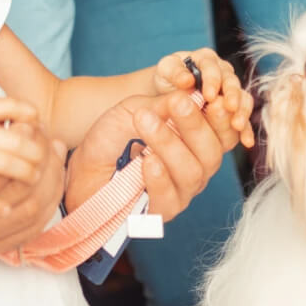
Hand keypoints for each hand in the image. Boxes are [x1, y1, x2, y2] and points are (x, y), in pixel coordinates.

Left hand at [68, 90, 235, 220]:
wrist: (81, 166)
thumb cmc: (111, 137)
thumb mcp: (137, 109)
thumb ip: (164, 104)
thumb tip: (189, 94)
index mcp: (196, 143)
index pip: (223, 134)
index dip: (223, 118)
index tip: (212, 98)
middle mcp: (195, 169)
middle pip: (211, 153)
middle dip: (195, 125)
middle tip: (177, 103)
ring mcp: (180, 192)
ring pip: (192, 173)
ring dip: (170, 144)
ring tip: (145, 123)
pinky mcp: (160, 212)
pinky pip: (169, 197)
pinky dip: (159, 177)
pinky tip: (147, 160)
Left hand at [153, 48, 255, 147]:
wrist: (166, 94)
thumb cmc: (167, 79)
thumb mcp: (166, 71)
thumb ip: (175, 72)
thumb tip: (187, 80)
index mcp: (206, 60)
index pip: (212, 67)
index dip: (212, 81)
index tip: (208, 95)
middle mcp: (223, 73)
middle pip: (232, 82)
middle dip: (232, 95)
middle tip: (230, 108)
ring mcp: (231, 92)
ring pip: (243, 98)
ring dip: (242, 112)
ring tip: (237, 125)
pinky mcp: (234, 112)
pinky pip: (244, 119)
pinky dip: (246, 129)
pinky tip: (246, 141)